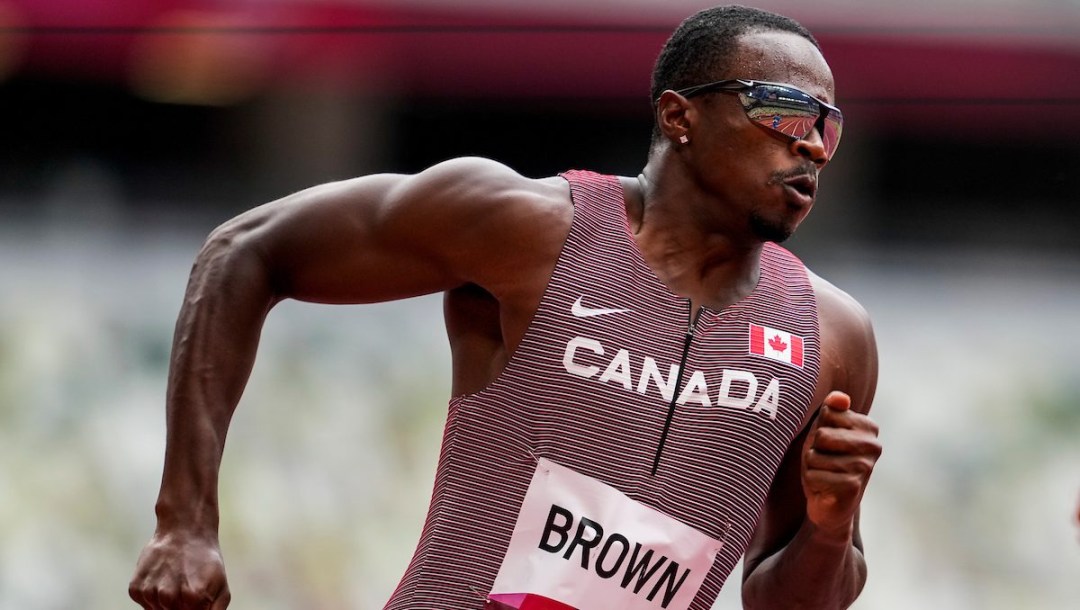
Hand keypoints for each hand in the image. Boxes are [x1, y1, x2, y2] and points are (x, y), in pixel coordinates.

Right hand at [129, 530, 230, 608]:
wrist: (184, 530)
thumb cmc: (205, 560)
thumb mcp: (221, 585)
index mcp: (194, 598)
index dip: (193, 609)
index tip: (193, 600)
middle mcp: (169, 597)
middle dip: (181, 608)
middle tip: (186, 588)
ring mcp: (150, 592)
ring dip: (166, 604)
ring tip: (175, 582)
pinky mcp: (135, 589)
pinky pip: (145, 604)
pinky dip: (153, 597)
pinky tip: (162, 579)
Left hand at [801, 391, 881, 538]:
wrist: (830, 503)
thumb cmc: (825, 461)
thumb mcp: (824, 430)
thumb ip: (830, 410)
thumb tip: (840, 397)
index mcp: (868, 427)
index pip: (827, 413)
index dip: (818, 430)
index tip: (828, 444)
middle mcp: (873, 446)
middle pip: (821, 435)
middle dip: (814, 450)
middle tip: (824, 461)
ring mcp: (864, 467)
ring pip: (815, 456)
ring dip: (812, 467)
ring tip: (825, 474)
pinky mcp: (852, 487)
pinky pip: (813, 475)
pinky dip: (812, 482)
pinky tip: (825, 488)